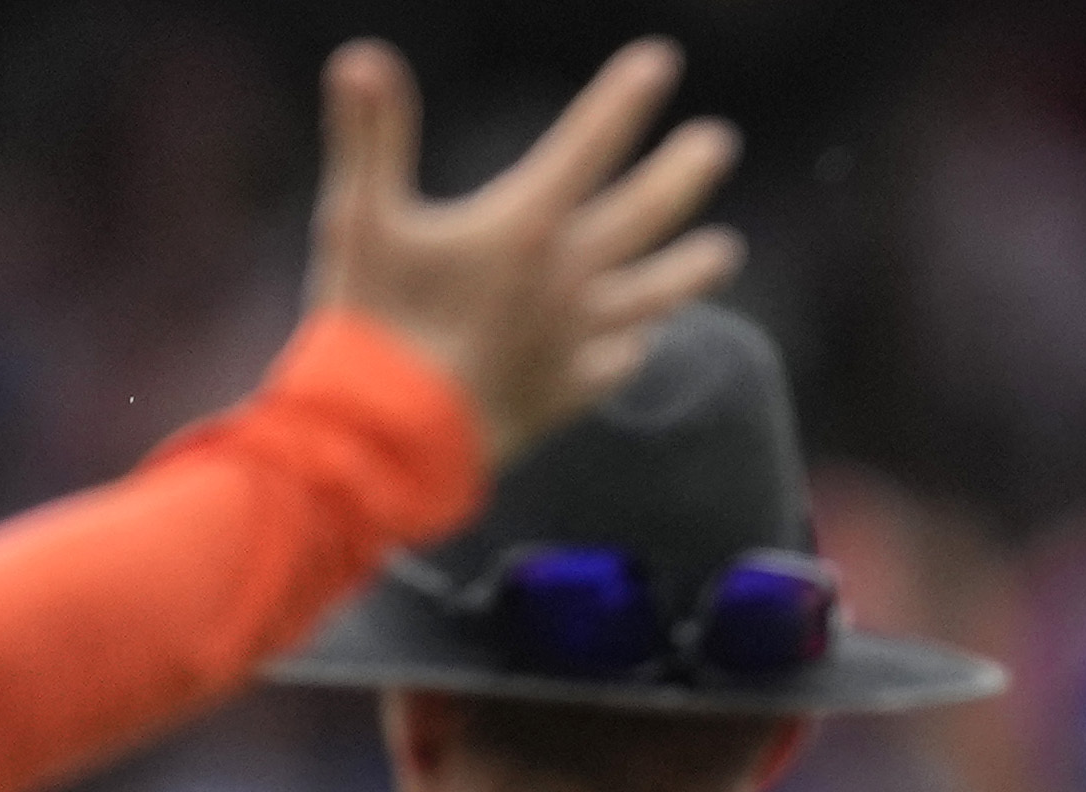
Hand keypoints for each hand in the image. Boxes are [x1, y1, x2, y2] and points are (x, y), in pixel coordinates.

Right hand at [307, 36, 746, 475]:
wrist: (388, 443)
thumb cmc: (369, 324)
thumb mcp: (357, 219)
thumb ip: (369, 134)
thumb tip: (364, 53)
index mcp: (524, 227)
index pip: (588, 145)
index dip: (623, 99)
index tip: (661, 62)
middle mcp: (566, 280)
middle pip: (644, 216)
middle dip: (684, 174)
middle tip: (720, 143)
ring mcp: (575, 341)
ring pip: (654, 296)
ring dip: (692, 268)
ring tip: (728, 250)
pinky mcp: (568, 393)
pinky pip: (622, 363)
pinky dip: (639, 345)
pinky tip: (647, 338)